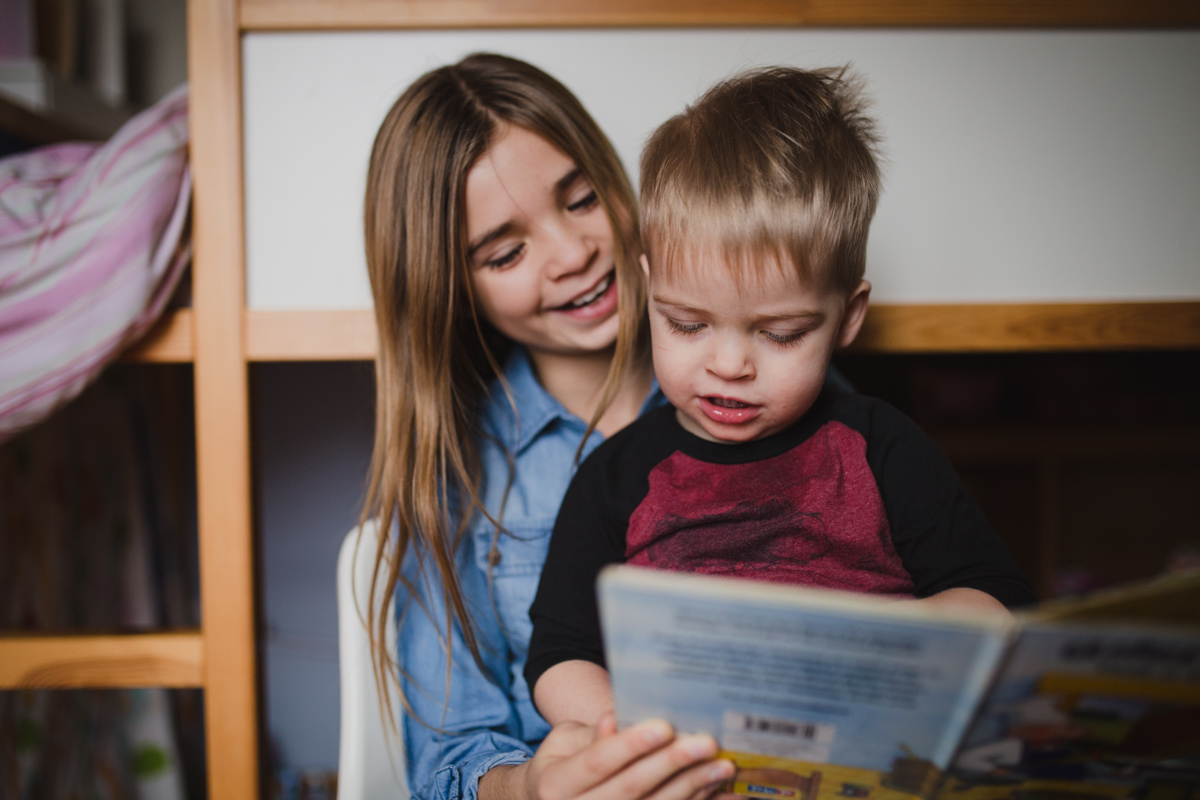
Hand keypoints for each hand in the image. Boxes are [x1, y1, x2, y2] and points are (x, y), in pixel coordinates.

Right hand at [482, 713, 734, 799]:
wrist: (556, 797)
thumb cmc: (565, 761)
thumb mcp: (565, 742)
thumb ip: (592, 735)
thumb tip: (614, 719)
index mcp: (556, 784)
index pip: (597, 762)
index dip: (630, 744)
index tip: (664, 725)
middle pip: (630, 788)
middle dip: (670, 763)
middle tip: (705, 742)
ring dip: (693, 787)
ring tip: (722, 765)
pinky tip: (728, 795)